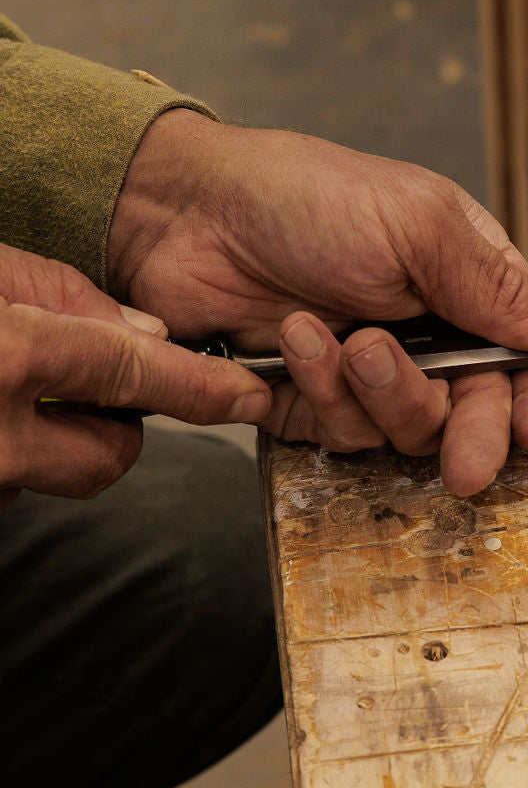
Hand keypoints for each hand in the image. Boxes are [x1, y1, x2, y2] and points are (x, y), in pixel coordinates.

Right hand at [0, 243, 271, 508]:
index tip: (245, 395)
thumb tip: (145, 335)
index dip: (195, 385)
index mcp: (7, 357)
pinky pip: (8, 491)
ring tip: (4, 398)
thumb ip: (63, 296)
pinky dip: (8, 457)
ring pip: (51, 480)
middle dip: (111, 430)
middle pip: (104, 458)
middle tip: (82, 393)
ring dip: (46, 446)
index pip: (130, 373)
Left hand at [107, 112, 527, 495]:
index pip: (526, 356)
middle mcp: (427, 333)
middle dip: (473, 435)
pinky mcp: (314, 401)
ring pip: (409, 431)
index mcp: (467, 282)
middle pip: (476, 411)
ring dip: (383, 396)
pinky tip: (299, 340)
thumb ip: (498, 286)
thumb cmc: (308, 197)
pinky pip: (343, 433)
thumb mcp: (417, 227)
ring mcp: (370, 371)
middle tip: (468, 465)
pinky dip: (324, 394)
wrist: (190, 213)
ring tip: (351, 342)